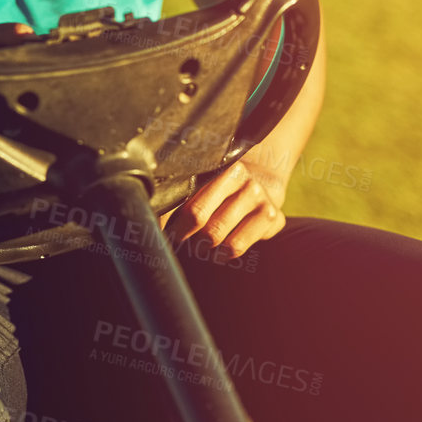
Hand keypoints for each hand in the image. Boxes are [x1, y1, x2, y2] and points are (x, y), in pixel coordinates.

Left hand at [162, 160, 283, 262]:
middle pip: (201, 219)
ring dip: (202, 248)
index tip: (160, 234)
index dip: (171, 222)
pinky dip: (222, 254)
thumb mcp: (202, 183)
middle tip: (177, 242)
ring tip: (197, 247)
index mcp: (219, 166)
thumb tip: (149, 218)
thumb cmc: (220, 188)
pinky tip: (218, 252)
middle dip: (183, 236)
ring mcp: (258, 197)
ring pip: (218, 236)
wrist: (262, 184)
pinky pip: (237, 247)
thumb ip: (180, 196)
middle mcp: (241, 178)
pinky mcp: (272, 217)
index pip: (187, 200)